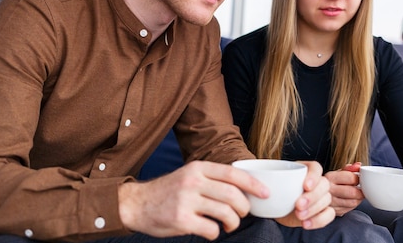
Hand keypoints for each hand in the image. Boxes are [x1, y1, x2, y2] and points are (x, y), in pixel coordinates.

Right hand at [118, 160, 267, 239]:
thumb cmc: (168, 191)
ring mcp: (187, 201)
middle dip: (244, 208)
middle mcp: (193, 181)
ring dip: (232, 223)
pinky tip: (209, 230)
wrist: (137, 204)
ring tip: (228, 225)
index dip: (253, 184)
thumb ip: (211, 178)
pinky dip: (215, 233)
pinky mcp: (182, 220)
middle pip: (234, 195)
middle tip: (241, 214)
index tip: (265, 193)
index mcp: (198, 168)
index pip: (233, 173)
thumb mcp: (189, 175)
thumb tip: (244, 188)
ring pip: (226, 213)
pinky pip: (212, 230)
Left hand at [275, 161, 334, 228]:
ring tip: (299, 215)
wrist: (274, 207)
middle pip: (323, 184)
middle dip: (312, 196)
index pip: (316, 167)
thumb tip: (261, 182)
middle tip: (298, 205)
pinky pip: (329, 214)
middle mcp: (315, 181)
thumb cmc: (273, 191)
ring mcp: (320, 196)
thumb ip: (269, 179)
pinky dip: (319, 220)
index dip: (313, 176)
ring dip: (313, 209)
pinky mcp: (322, 210)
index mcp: (304, 169)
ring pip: (326, 200)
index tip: (305, 186)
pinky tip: (306, 224)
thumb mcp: (270, 182)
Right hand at [324, 162, 364, 215]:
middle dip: (361, 190)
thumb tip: (358, 166)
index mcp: (329, 177)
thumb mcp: (337, 172)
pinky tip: (350, 200)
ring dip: (358, 198)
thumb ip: (349, 168)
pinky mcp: (334, 211)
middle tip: (361, 188)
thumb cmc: (330, 182)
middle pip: (353, 192)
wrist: (314, 194)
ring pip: (353, 202)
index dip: (358, 178)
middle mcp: (329, 190)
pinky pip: (349, 209)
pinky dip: (353, 205)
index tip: (358, 179)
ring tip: (356, 194)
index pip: (350, 178)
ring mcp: (331, 202)